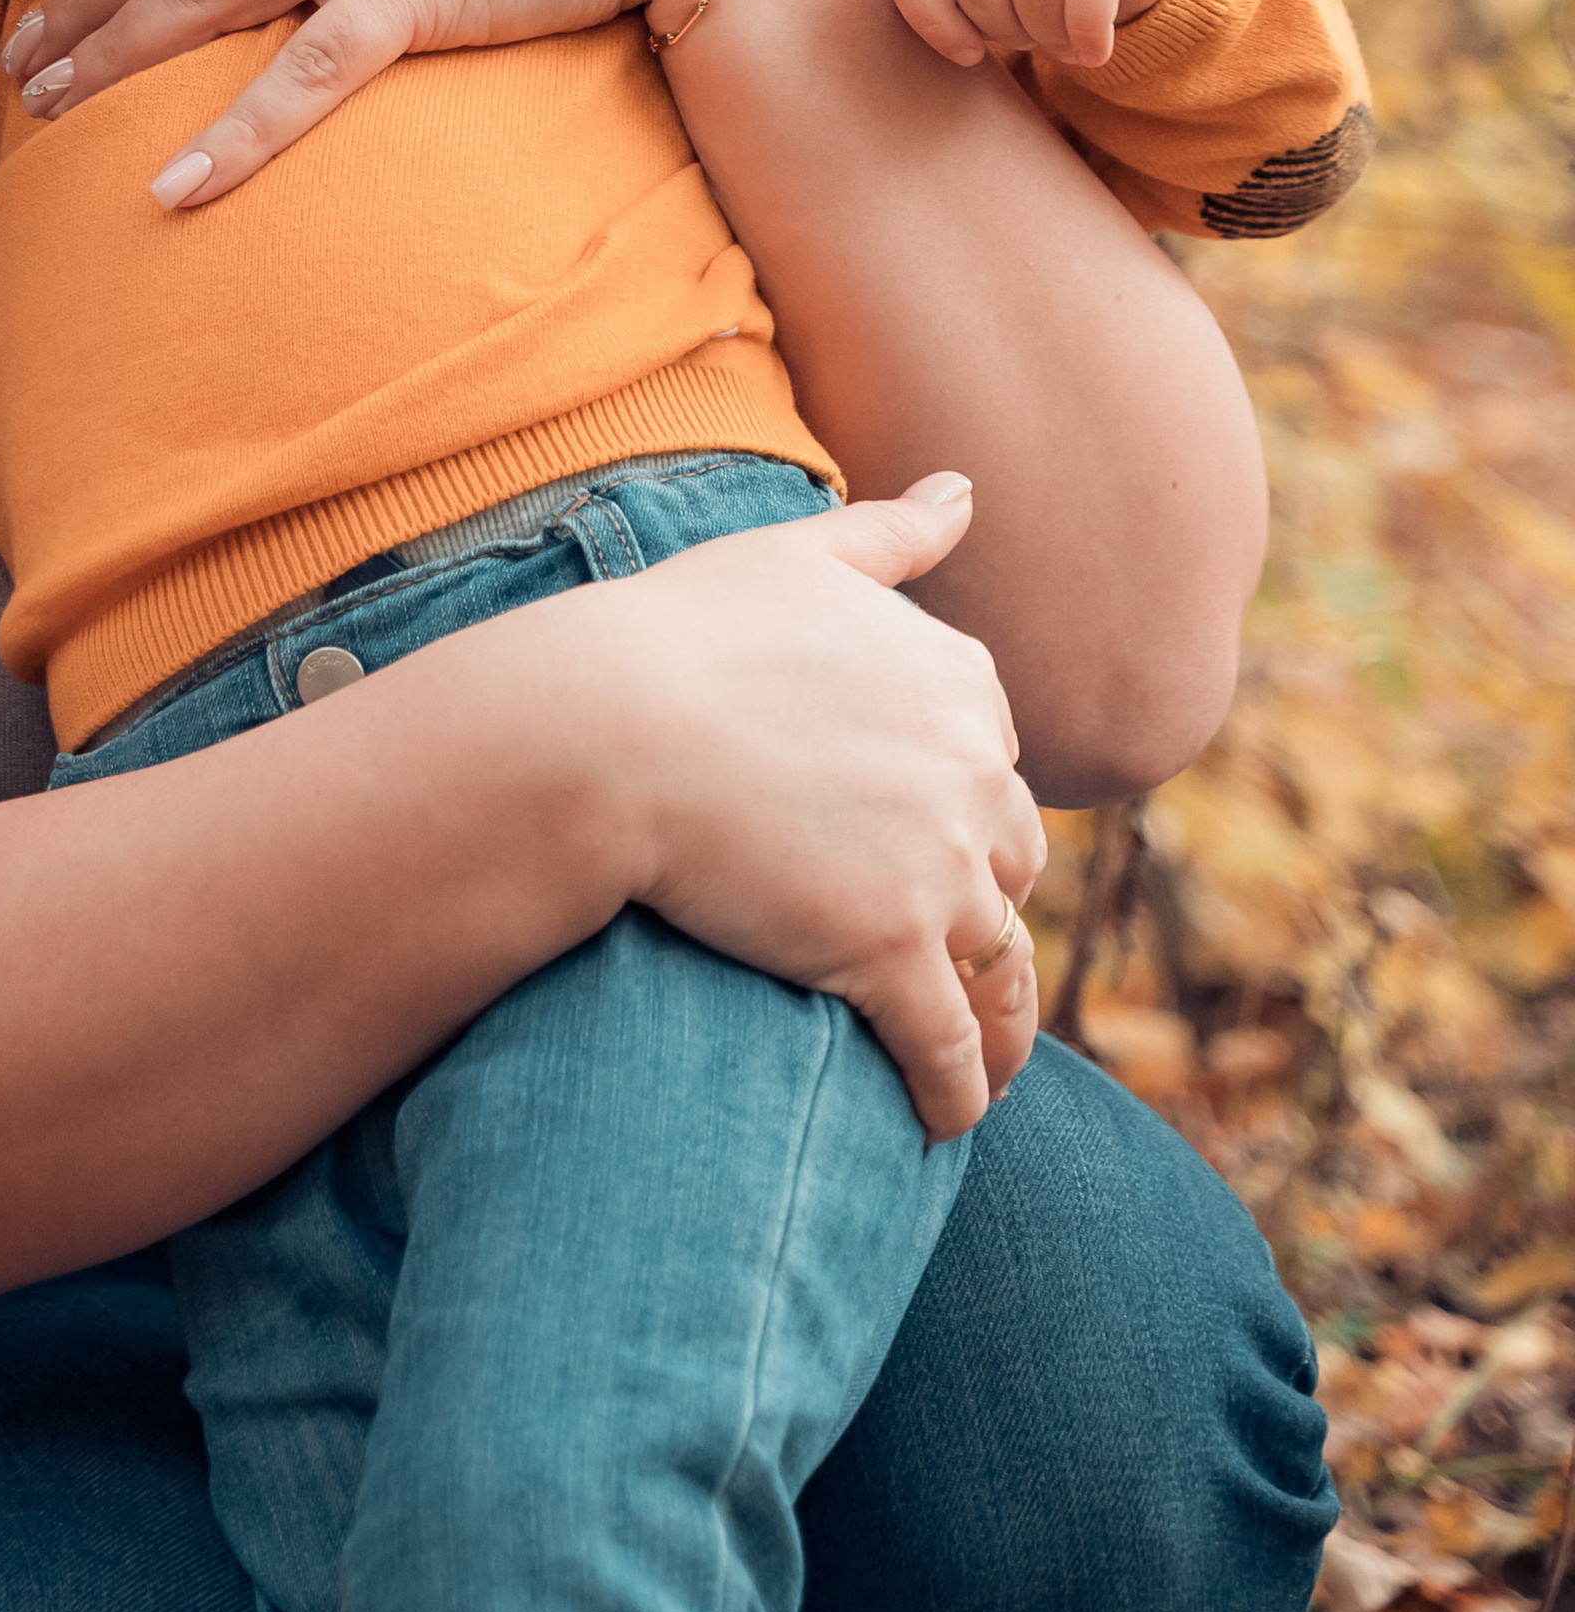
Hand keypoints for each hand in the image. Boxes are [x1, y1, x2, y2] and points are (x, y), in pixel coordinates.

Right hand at [553, 472, 1042, 1138]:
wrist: (604, 728)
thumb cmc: (679, 633)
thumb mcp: (794, 556)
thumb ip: (891, 532)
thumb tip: (964, 488)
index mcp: (960, 679)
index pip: (993, 759)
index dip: (962, 806)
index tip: (936, 844)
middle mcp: (972, 772)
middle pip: (1008, 861)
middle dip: (985, 906)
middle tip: (957, 956)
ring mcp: (937, 869)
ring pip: (999, 963)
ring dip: (1004, 1022)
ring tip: (988, 1063)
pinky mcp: (891, 955)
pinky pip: (950, 1046)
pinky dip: (958, 1092)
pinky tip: (945, 1122)